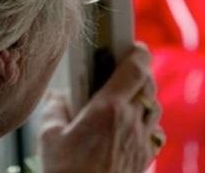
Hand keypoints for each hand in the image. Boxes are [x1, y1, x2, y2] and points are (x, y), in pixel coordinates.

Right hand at [39, 44, 163, 172]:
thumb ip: (55, 110)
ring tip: (125, 99)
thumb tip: (57, 96)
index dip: (137, 52)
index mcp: (109, 108)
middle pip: (148, 84)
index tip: (132, 46)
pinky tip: (130, 128)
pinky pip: (154, 132)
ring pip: (154, 107)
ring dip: (144, 98)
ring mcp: (142, 141)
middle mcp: (131, 121)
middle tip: (124, 72)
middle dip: (139, 74)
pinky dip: (147, 123)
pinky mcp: (145, 159)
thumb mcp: (50, 138)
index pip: (136, 67)